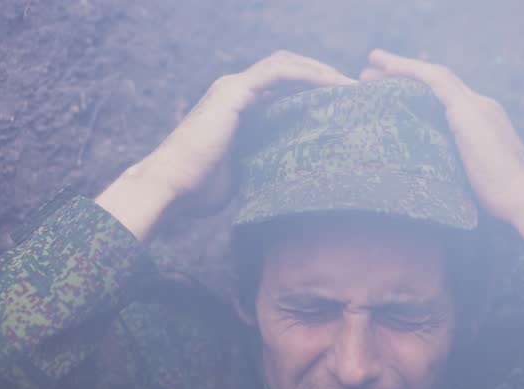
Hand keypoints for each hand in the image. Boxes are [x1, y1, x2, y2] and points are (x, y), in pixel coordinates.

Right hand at [97, 51, 355, 239]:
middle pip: (288, 69)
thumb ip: (259, 163)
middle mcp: (235, 89)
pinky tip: (334, 85)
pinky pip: (280, 72)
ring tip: (350, 86)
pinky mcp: (235, 91)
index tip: (341, 104)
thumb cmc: (198, 189)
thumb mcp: (240, 172)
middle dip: (322, 75)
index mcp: (236, 106)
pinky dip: (309, 74)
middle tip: (353, 91)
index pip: (280, 87)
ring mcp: (234, 86)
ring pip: (287, 64)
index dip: (310, 90)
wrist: (170, 187)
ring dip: (321, 71)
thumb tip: (285, 178)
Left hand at [360, 49, 523, 244]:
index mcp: (481, 122)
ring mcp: (476, 106)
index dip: (416, 92)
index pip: (444, 98)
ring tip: (371, 63)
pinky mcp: (468, 111)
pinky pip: (434, 80)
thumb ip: (451, 171)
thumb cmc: (499, 202)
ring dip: (400, 66)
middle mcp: (480, 107)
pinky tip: (388, 67)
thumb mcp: (468, 180)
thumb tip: (428, 184)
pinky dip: (410, 70)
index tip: (391, 92)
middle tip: (371, 74)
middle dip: (403, 74)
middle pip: (436, 81)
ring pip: (433, 75)